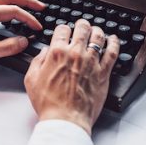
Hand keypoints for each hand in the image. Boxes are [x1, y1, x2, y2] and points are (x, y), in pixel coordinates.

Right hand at [24, 19, 119, 134]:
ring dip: (97, 30)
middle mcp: (76, 53)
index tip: (64, 32)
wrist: (66, 120)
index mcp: (57, 53)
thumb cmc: (49, 103)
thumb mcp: (31, 80)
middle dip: (82, 24)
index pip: (62, 29)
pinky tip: (113, 39)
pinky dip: (114, 43)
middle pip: (82, 28)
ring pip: (98, 37)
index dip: (63, 29)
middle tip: (82, 25)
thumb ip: (37, 61)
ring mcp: (91, 62)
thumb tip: (44, 52)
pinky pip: (112, 52)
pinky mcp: (103, 72)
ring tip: (96, 30)